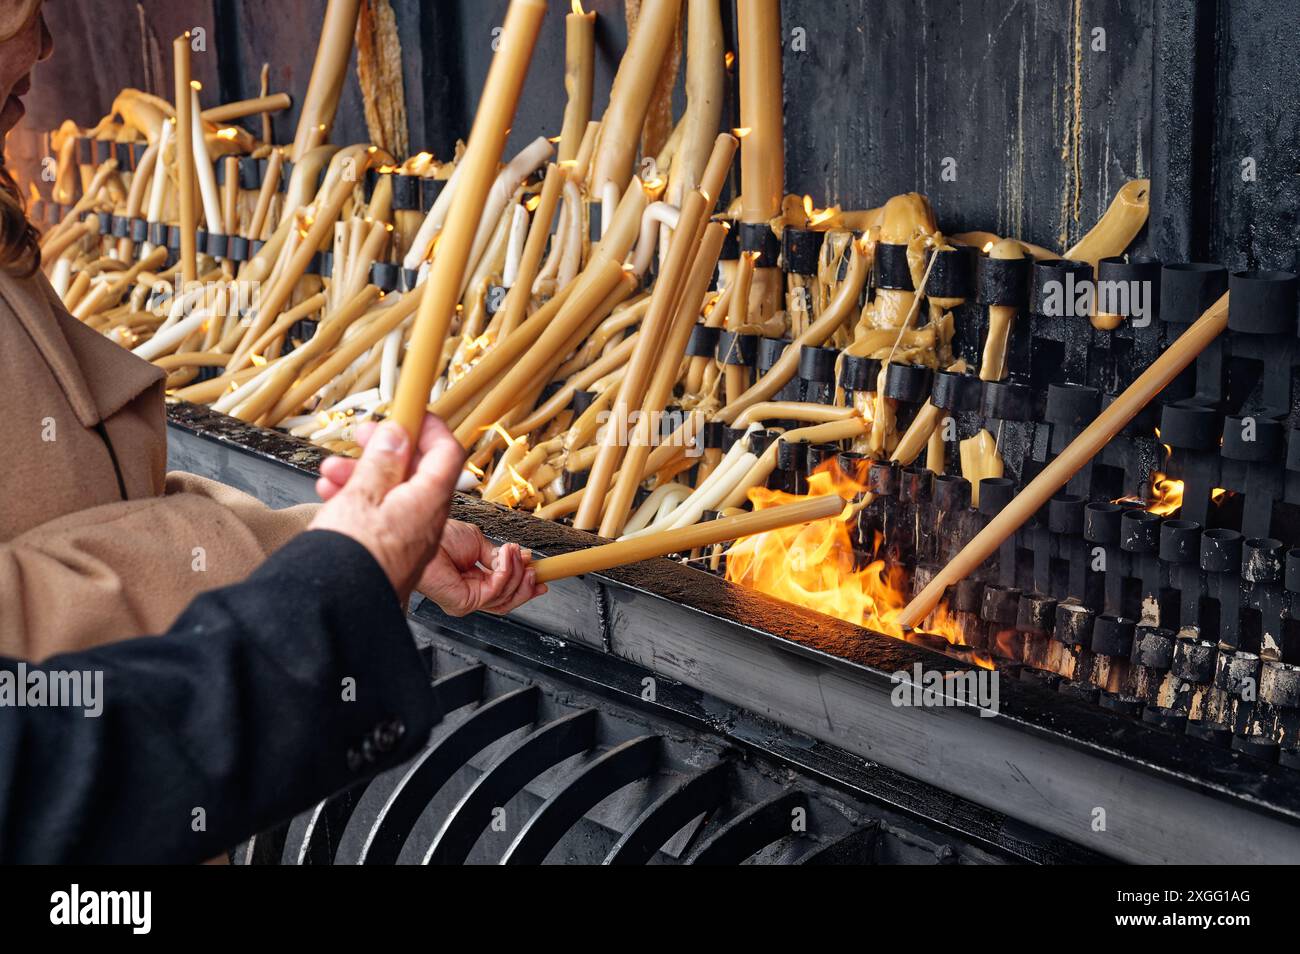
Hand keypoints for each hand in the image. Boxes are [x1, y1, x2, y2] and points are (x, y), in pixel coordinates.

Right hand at [309, 415, 460, 602]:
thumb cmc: (353, 558)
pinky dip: (361, 500)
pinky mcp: (392, 552)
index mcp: (428, 502)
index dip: (431, 428)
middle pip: (416, 471)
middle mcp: (425, 521)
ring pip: (393, 492)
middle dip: (387, 449)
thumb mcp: (362, 495)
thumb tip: (400, 434)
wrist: (337, 608)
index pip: (447, 453)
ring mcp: (409, 538)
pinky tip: (333, 496)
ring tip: (331, 471)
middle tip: (362, 437)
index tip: (412, 412)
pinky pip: (382, 515)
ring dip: (365, 474)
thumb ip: (383, 461)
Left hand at [417, 522, 545, 616]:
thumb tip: (518, 559)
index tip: (540, 577)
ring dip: (517, 571)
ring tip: (516, 552)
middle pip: (508, 600)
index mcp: (474, 581)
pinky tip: (506, 555)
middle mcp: (471, 594)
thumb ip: (498, 556)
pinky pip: (497, 590)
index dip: (524, 586)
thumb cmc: (440, 539)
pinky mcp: (466, 602)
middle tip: (535, 569)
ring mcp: (468, 600)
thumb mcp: (478, 542)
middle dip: (526, 584)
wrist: (423, 535)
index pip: (504, 591)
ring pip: (506, 597)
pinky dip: (506, 570)